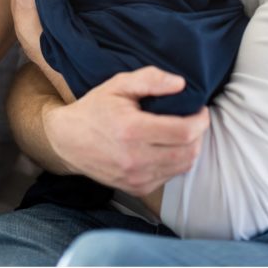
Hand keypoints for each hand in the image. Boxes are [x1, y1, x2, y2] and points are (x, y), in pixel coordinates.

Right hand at [45, 66, 208, 194]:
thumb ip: (151, 79)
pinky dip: (177, 161)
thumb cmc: (96, 109)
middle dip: (199, 134)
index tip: (200, 109)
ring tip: (182, 131)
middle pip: (189, 152)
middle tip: (194, 119)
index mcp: (132, 131)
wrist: (67, 141)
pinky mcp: (136, 188)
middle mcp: (134, 159)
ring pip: (184, 167)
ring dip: (191, 148)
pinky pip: (171, 177)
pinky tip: (168, 147)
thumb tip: (181, 84)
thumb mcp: (119, 84)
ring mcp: (135, 178)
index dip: (201, 120)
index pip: (184, 132)